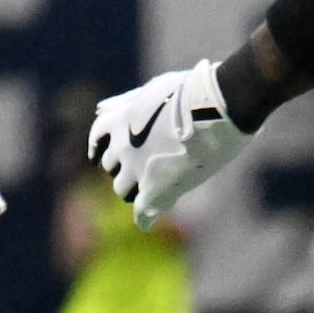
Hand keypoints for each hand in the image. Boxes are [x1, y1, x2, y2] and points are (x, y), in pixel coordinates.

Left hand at [90, 59, 250, 225]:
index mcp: (118, 119)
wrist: (216, 107)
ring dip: (134, 190)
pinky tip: (146, 221)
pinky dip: (144, 217)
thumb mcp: (150, 91)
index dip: (102, 147)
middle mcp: (121, 146)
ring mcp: (138, 169)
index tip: (103, 155)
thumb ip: (123, 103)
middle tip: (144, 169)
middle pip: (111, 166)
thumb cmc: (191, 93)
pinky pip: (142, 212)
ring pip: (122, 189)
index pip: (97, 138)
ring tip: (150, 190)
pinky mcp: (158, 189)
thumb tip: (99, 109)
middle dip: (123, 167)